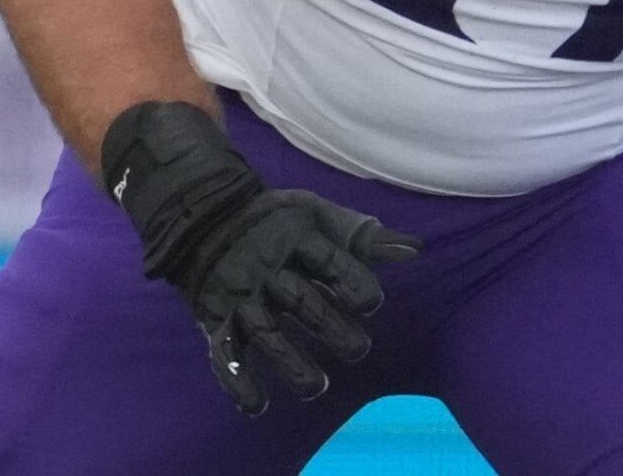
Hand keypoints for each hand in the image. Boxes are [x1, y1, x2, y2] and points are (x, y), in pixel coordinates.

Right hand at [103, 101, 420, 414]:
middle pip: (301, 299)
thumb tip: (415, 250)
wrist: (207, 217)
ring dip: (290, 362)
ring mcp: (239, 293)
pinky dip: (236, 379)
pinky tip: (257, 406)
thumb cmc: (278, 223)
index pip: (330, 261)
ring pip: (265, 331)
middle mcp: (267, 266)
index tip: (371, 304)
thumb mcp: (320, 219)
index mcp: (297, 237)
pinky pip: (223, 350)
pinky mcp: (216, 317)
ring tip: (317, 389)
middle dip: (330, 327)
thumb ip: (364, 238)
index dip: (353, 283)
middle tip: (359, 351)